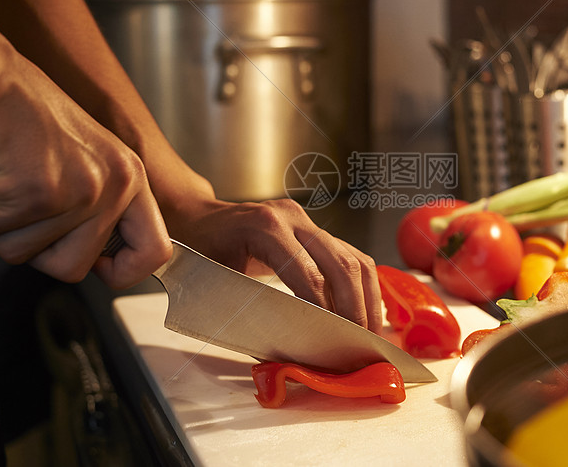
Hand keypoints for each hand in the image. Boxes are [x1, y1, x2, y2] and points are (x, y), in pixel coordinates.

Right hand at [0, 44, 170, 288]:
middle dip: (34, 248)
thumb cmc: (21, 110)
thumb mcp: (84, 158)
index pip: (155, 251)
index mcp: (130, 177)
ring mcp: (79, 191)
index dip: (123, 272)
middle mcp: (114, 185)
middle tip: (18, 208)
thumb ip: (99, 205)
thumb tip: (97, 258)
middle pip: (74, 268)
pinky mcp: (37, 193)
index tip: (95, 267)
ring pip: (26, 253)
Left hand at [165, 198, 383, 332]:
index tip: (337, 343)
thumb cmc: (198, 250)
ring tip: (369, 333)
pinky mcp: (315, 229)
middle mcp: (292, 218)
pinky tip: (365, 312)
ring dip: (367, 298)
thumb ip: (247, 308)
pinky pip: (350, 256)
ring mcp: (307, 221)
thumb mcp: (211, 280)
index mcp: (264, 227)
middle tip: (361, 344)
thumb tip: (286, 350)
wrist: (197, 218)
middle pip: (341, 263)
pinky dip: (362, 286)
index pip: (308, 274)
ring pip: (354, 258)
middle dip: (356, 308)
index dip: (326, 311)